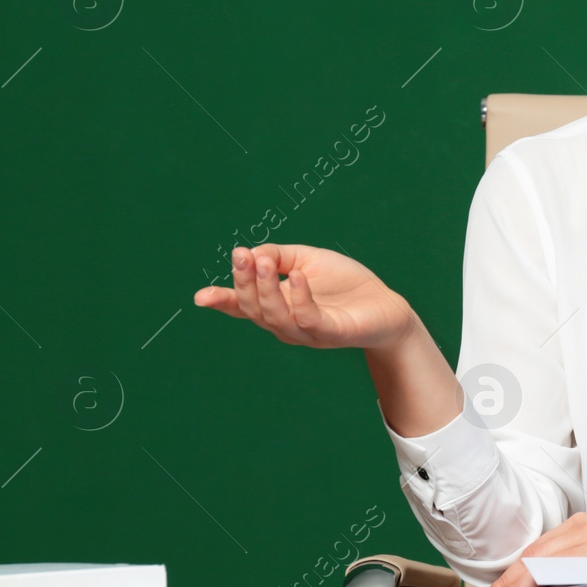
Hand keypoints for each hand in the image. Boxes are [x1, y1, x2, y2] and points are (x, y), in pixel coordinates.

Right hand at [193, 244, 417, 351]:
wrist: (386, 305)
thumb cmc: (344, 283)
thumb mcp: (306, 259)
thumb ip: (278, 255)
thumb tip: (251, 254)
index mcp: (276, 306)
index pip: (242, 306)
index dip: (221, 302)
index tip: (201, 296)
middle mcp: (285, 324)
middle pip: (253, 308)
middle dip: (244, 282)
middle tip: (243, 255)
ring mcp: (307, 332)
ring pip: (275, 316)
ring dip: (266, 288)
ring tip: (264, 262)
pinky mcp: (331, 332)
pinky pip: (308, 318)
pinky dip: (299, 297)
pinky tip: (297, 276)